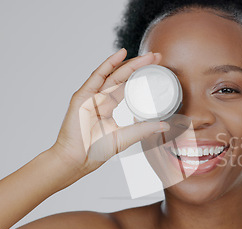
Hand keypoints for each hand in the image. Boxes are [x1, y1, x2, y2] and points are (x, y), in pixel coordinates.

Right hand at [50, 49, 169, 175]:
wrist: (76, 160)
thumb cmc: (95, 151)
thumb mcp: (125, 137)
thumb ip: (144, 130)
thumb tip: (165, 126)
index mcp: (108, 106)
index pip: (127, 86)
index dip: (141, 76)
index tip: (158, 68)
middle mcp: (100, 98)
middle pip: (121, 76)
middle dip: (140, 65)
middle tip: (157, 56)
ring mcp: (90, 96)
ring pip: (112, 73)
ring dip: (129, 63)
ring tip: (147, 56)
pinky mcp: (82, 96)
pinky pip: (97, 76)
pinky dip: (108, 64)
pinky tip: (121, 54)